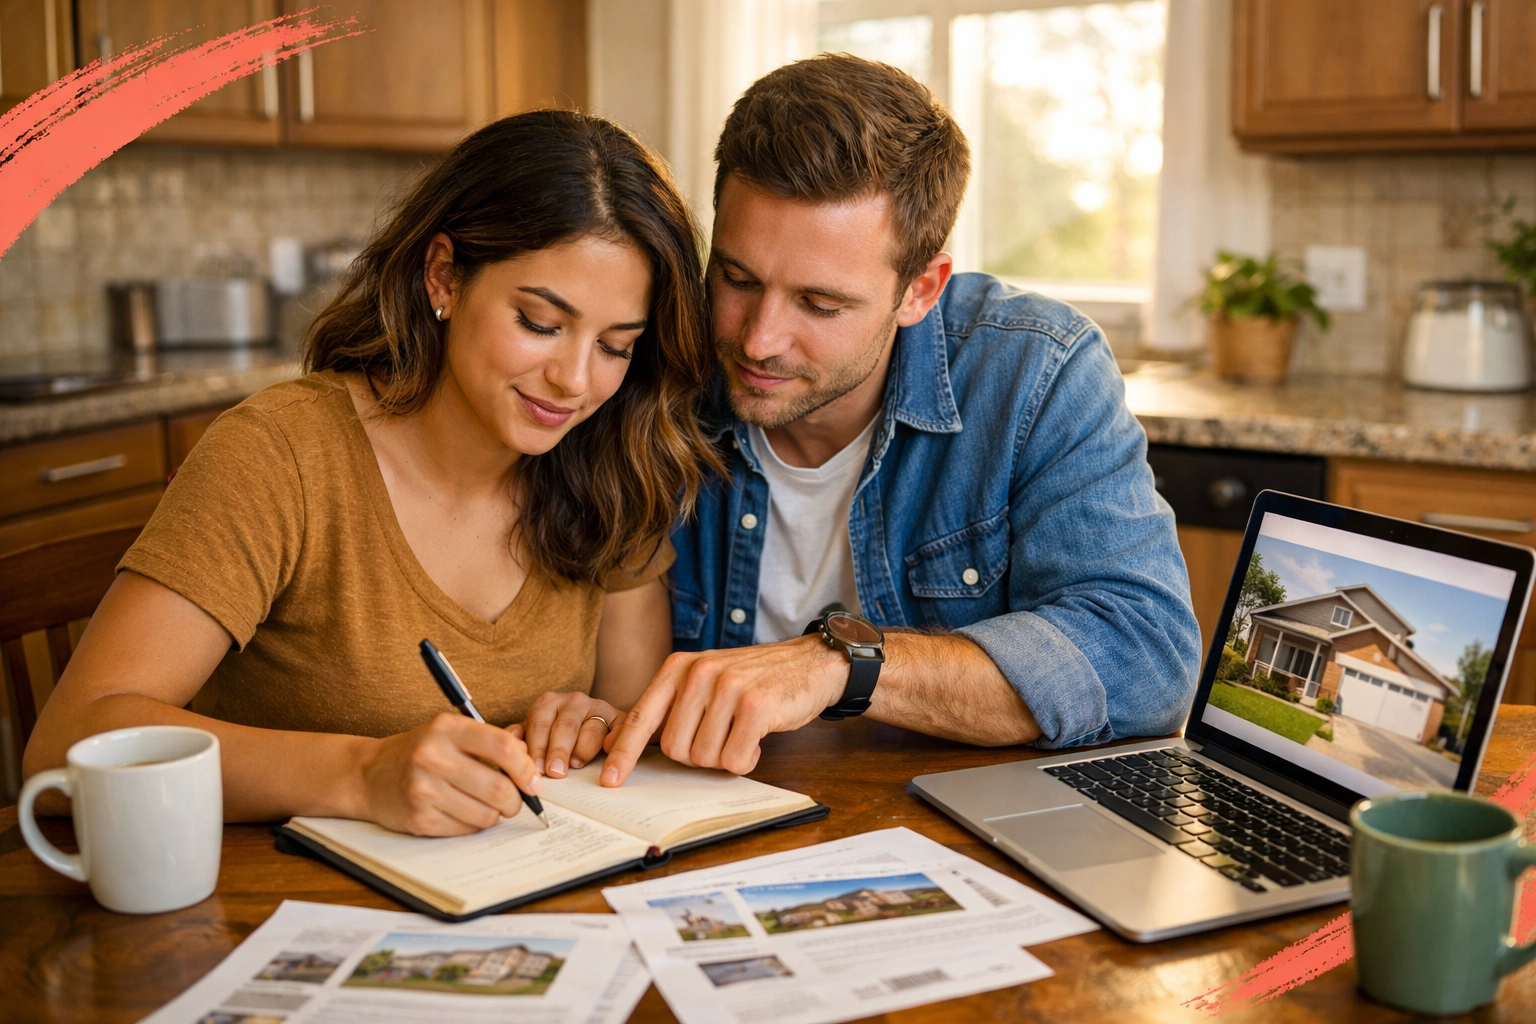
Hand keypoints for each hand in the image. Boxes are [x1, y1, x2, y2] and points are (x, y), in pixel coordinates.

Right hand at [355, 713, 543, 835]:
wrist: (366, 775)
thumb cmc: (418, 751)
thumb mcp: (450, 732)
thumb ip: (490, 740)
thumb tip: (530, 758)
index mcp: (447, 729)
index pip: (503, 747)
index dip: (526, 768)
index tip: (534, 781)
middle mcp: (433, 757)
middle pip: (499, 788)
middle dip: (515, 800)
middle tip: (513, 800)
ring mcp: (424, 790)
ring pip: (486, 815)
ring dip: (493, 814)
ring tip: (482, 804)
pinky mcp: (419, 818)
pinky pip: (465, 830)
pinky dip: (471, 824)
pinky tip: (459, 811)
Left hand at [522, 690, 622, 777]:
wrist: (588, 734)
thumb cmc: (555, 740)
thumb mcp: (534, 737)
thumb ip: (521, 738)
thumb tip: (510, 738)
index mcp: (548, 703)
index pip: (539, 723)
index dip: (537, 747)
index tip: (537, 768)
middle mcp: (574, 701)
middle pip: (565, 726)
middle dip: (559, 750)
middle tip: (555, 772)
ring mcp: (598, 708)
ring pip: (592, 729)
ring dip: (583, 749)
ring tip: (576, 765)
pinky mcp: (620, 719)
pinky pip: (620, 729)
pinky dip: (616, 741)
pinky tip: (609, 750)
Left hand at [601, 635, 846, 785]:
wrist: (809, 662)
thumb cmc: (754, 679)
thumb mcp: (705, 681)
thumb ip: (670, 707)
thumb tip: (619, 742)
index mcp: (680, 667)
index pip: (644, 716)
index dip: (625, 752)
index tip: (610, 779)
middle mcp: (699, 673)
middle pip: (675, 749)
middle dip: (698, 755)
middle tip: (722, 735)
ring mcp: (728, 688)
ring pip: (705, 758)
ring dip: (725, 757)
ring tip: (742, 731)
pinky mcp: (756, 706)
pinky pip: (736, 759)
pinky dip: (747, 759)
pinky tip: (757, 738)